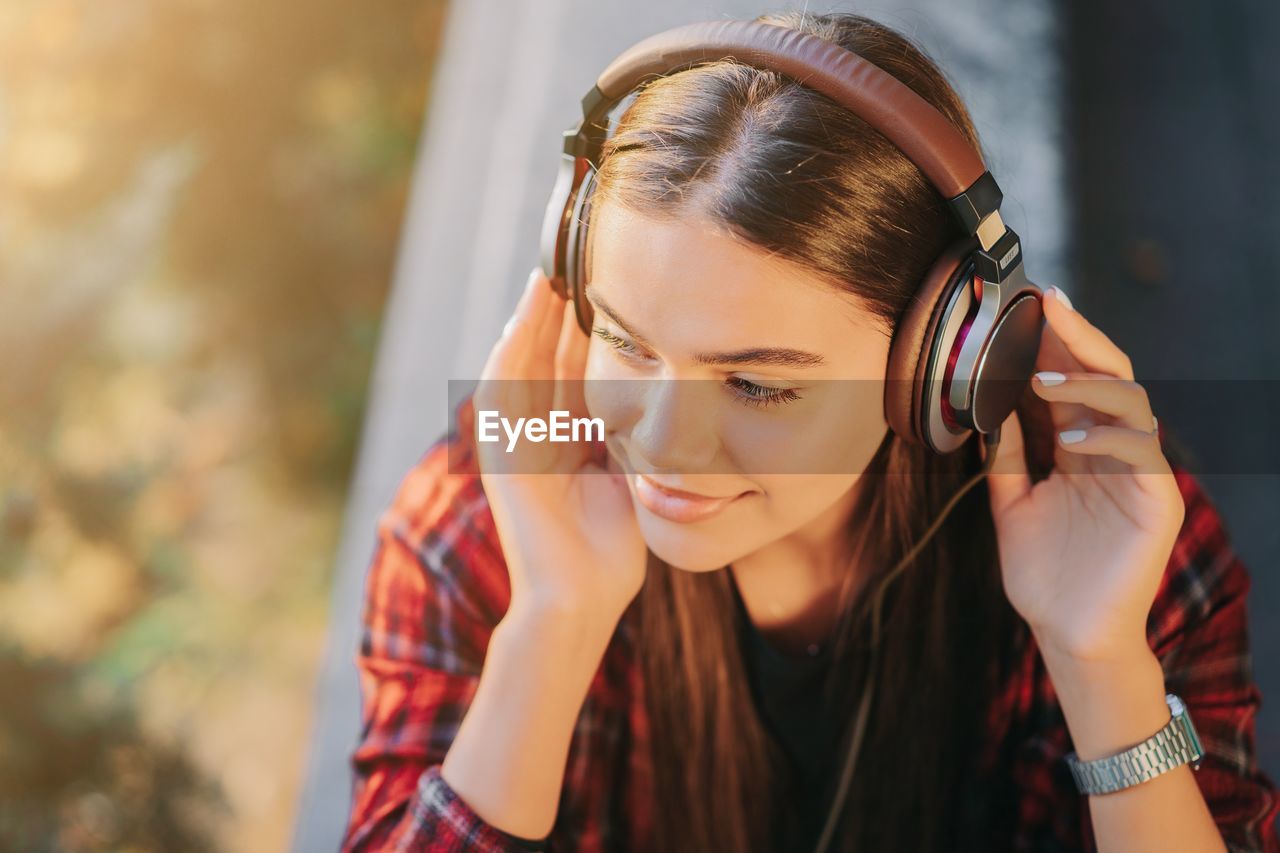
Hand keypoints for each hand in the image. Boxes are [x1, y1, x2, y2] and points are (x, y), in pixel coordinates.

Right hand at [475, 267, 647, 629]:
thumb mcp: (630, 471)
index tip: (614, 277)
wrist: (581, 596)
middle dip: (564, 305)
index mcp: (569, 433)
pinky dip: (511, 348)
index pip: (578, 363)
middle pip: (551, 351)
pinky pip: (500, 387)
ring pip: (522, 359)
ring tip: (551, 269)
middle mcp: (538, 428)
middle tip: (579, 254)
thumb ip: (634, 432)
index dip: (592, 321)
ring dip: (533, 315)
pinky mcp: (498, 449)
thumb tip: (666, 389)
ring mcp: (514, 438)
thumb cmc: (610, 545)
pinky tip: (524, 312)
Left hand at [979, 287, 1185, 663]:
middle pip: (1108, 375)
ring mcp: (1139, 474)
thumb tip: (990, 404)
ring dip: (1086, 383)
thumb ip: (1006, 455)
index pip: (1074, 380)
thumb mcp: (1011, 503)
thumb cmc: (1043, 574)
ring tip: (1041, 380)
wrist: (1066, 634)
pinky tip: (1069, 438)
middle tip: (1045, 307)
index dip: (1053, 344)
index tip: (1024, 308)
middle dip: (1077, 338)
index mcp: (1083, 447)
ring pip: (1131, 403)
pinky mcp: (1156, 503)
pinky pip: (1140, 453)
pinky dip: (1107, 437)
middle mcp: (1114, 451)